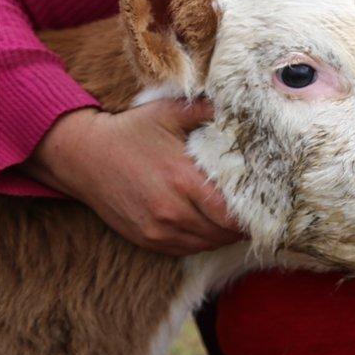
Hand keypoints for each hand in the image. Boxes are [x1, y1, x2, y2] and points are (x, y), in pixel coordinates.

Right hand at [24, 99, 243, 255]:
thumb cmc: (130, 131)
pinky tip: (214, 227)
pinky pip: (187, 249)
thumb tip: (242, 105)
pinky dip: (204, 241)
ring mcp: (157, 230)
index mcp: (183, 180)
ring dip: (226, 235)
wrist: (82, 156)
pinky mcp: (146, 239)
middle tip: (264, 214)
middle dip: (246, 226)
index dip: (255, 214)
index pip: (231, 212)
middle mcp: (172, 211)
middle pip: (224, 232)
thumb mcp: (169, 112)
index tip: (271, 205)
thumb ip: (207, 110)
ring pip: (207, 244)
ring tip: (241, 221)